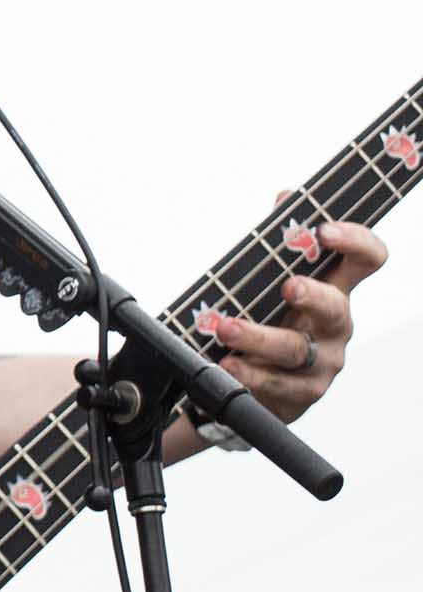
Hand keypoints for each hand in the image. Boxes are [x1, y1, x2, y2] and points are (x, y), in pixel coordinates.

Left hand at [198, 193, 388, 423]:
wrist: (263, 382)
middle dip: (313, 296)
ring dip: (257, 338)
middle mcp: (334, 327)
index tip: (325, 229)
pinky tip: (226, 366)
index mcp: (334, 289)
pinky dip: (247, 374)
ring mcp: (320, 363)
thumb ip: (279, 241)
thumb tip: (285, 197)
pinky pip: (274, 385)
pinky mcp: (298, 394)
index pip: (366, 260)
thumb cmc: (271, 319)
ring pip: (294, 350)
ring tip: (224, 329)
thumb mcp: (273, 279)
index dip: (355, 242)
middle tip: (289, 287)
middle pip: (335, 308)